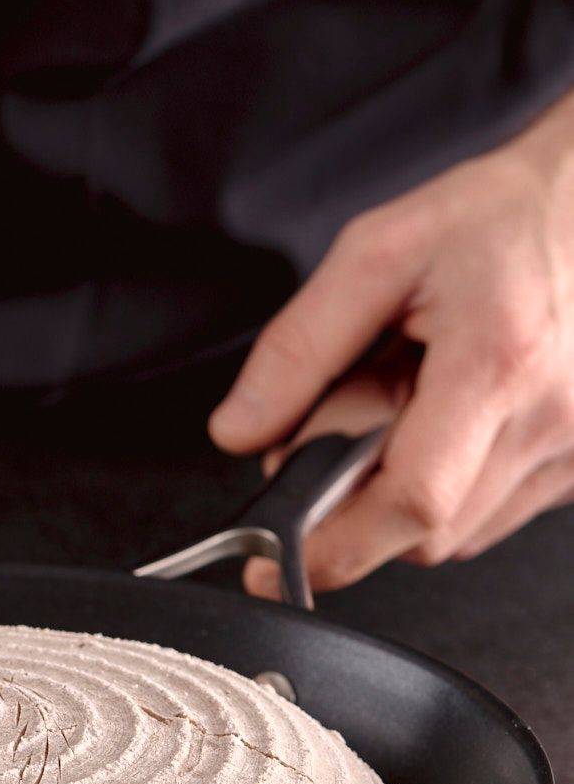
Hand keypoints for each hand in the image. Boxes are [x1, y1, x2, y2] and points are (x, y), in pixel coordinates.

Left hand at [208, 103, 573, 594]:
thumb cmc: (499, 218)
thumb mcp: (376, 254)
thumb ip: (298, 349)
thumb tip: (240, 433)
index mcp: (497, 362)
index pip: (410, 500)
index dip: (334, 547)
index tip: (273, 565)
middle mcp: (551, 418)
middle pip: (423, 533)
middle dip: (358, 504)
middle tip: (354, 419)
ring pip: (456, 535)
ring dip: (407, 493)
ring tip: (418, 402)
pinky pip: (494, 516)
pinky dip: (453, 488)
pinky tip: (456, 420)